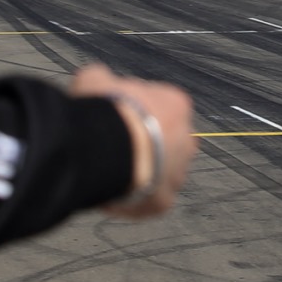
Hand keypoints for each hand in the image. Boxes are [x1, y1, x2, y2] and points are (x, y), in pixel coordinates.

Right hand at [69, 64, 196, 218]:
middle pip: (164, 143)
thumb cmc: (105, 108)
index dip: (134, 114)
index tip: (114, 119)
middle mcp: (186, 140)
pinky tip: (107, 196)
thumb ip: (103, 80)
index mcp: (176, 105)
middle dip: (144, 145)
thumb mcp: (95, 79)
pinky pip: (146, 203)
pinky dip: (129, 201)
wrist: (107, 145)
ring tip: (110, 174)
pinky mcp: (163, 202)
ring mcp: (177, 173)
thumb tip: (98, 81)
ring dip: (140, 174)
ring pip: (159, 174)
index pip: (160, 108)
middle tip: (113, 148)